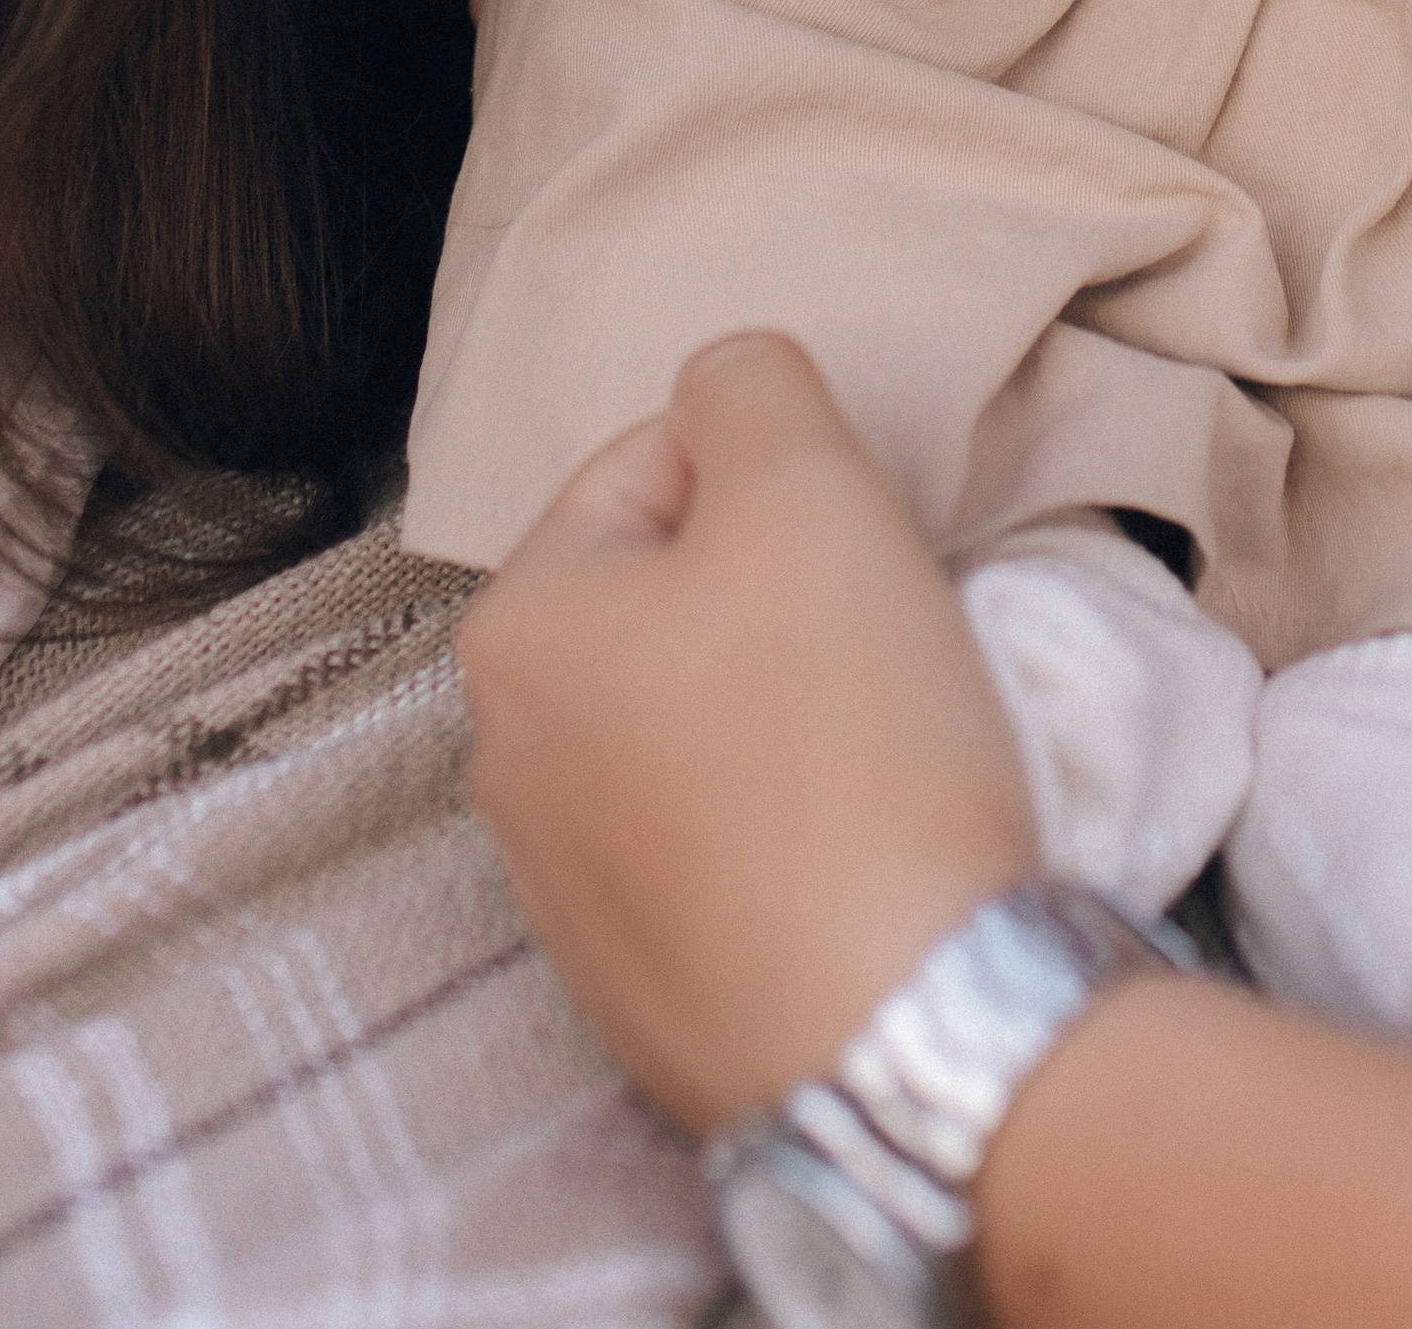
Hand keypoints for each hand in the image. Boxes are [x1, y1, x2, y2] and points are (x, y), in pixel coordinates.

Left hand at [457, 333, 1035, 1133]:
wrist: (906, 1027)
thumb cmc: (846, 743)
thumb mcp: (811, 489)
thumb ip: (751, 384)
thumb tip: (724, 385)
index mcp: (515, 633)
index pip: (655, 467)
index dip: (779, 481)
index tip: (856, 554)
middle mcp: (505, 768)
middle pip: (670, 601)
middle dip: (775, 598)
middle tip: (876, 644)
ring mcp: (566, 899)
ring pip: (695, 724)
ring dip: (784, 711)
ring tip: (875, 751)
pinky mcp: (642, 994)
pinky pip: (718, 847)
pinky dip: (785, 828)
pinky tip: (854, 849)